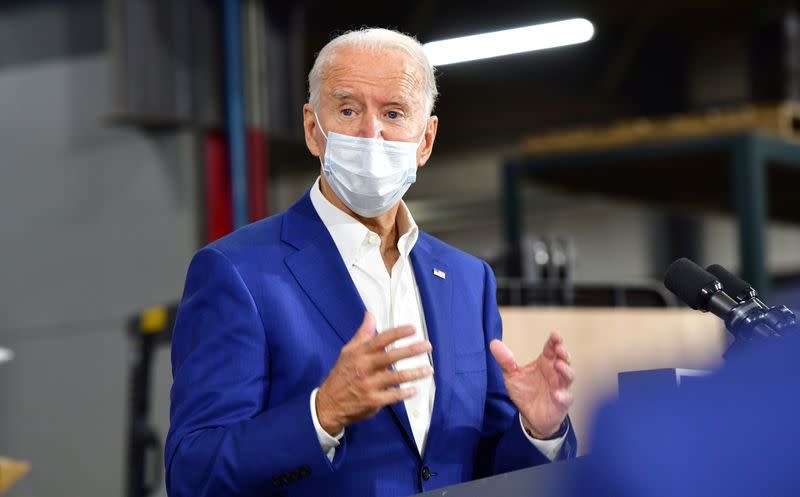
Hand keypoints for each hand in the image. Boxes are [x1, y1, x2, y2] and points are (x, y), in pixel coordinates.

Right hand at [316, 312, 433, 434]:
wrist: (329, 404)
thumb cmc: (342, 374)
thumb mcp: (348, 352)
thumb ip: (362, 334)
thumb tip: (370, 314)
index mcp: (359, 353)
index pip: (380, 339)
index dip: (397, 333)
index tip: (413, 329)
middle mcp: (365, 368)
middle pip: (391, 357)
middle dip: (411, 350)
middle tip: (428, 346)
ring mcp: (369, 385)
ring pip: (396, 377)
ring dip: (414, 373)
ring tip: (429, 369)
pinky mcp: (373, 401)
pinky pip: (393, 396)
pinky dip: (405, 393)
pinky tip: (415, 389)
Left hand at [490, 332, 573, 438]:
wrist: (530, 416)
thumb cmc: (525, 392)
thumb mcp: (512, 376)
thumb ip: (505, 361)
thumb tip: (494, 343)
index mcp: (544, 363)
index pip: (551, 348)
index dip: (554, 341)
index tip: (554, 334)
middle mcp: (555, 372)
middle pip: (563, 359)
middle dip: (563, 353)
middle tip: (558, 348)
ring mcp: (560, 387)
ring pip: (568, 376)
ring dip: (565, 370)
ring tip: (558, 365)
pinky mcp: (561, 402)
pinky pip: (565, 398)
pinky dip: (562, 396)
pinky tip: (556, 394)